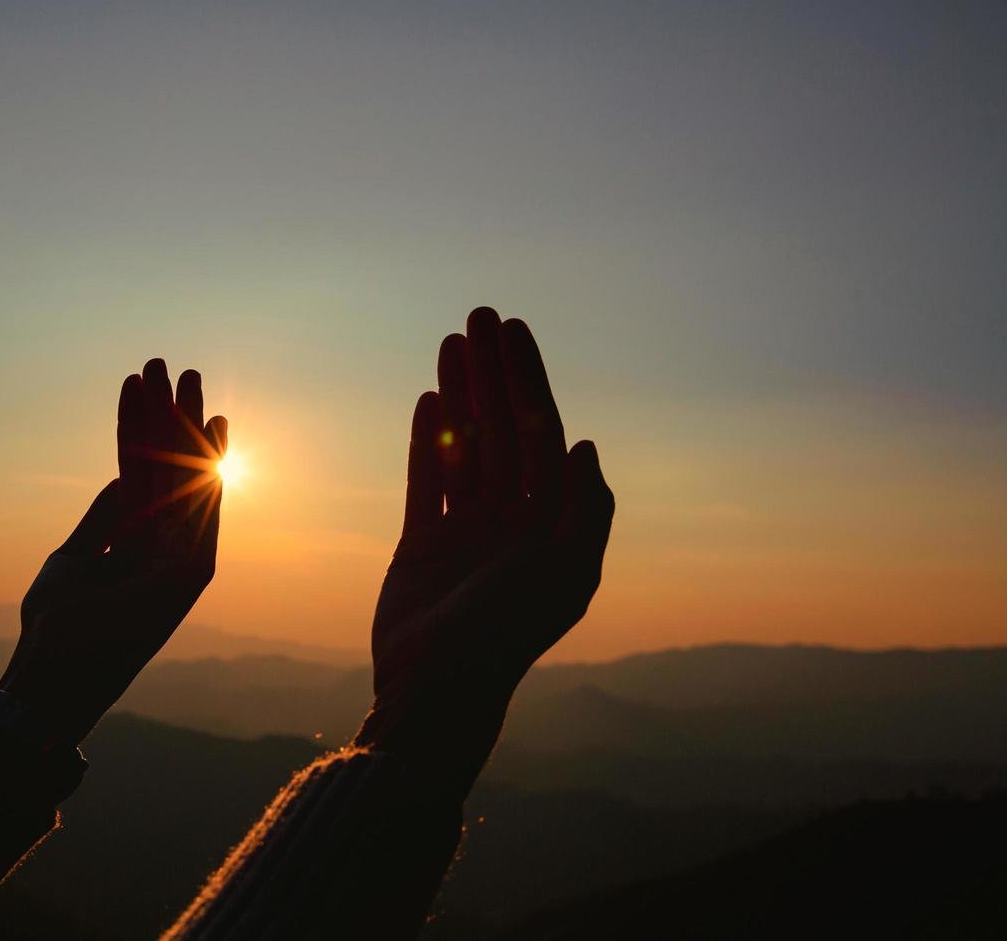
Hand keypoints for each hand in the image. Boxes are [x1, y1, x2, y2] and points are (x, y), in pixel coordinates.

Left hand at [0, 359, 227, 745]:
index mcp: (135, 542)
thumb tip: (125, 477)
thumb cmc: (57, 625)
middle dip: (170, 414)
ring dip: (185, 422)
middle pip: (167, 465)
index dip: (138, 428)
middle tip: (170, 363)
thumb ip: (103, 518)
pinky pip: (198, 503)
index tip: (141, 386)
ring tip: (186, 371)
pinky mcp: (193, 571)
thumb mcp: (75, 555)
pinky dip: (203, 461)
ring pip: (182, 474)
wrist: (55, 670)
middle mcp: (162, 545)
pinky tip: (209, 424)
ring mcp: (180, 557)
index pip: (139, 472)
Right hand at [356, 308, 612, 794]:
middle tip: (479, 314)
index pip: (541, 432)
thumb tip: (583, 443)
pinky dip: (426, 440)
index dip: (528, 379)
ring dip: (459, 393)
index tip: (513, 332)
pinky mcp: (422, 544)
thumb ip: (584, 512)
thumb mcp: (565, 579)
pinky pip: (426, 480)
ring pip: (464, 444)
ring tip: (450, 341)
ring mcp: (466, 529)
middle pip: (502, 427)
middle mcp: (512, 519)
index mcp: (550, 523)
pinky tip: (426, 398)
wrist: (435, 693)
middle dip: (493, 371)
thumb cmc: (505, 640)